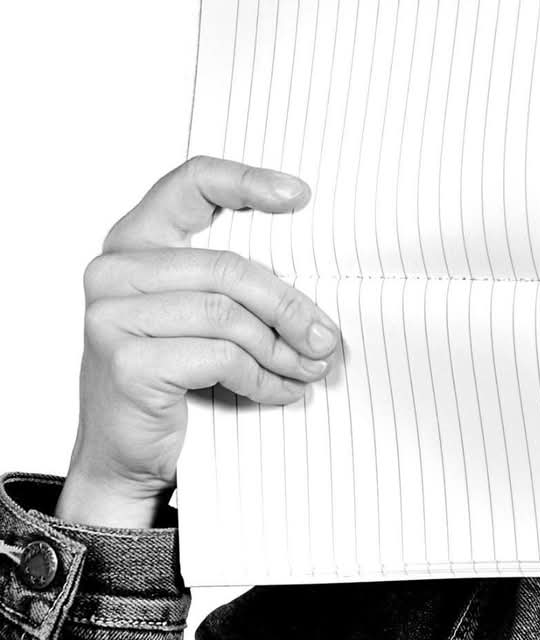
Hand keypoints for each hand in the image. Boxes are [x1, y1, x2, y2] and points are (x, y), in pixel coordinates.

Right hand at [57, 156, 339, 527]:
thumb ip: (241, 286)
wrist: (127, 459)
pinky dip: (262, 378)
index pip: (190, 182)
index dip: (247, 180)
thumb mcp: (208, 319)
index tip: (301, 197)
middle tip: (327, 338)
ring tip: (310, 368)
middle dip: (290, 306)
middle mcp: (114, 270)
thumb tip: (321, 294)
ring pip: (229, 315)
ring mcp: (112, 315)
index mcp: (135, 241)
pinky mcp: (126, 361)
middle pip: (229, 267)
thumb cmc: (177, 379)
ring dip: (282, 348)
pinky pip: (221, 357)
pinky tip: (280, 392)